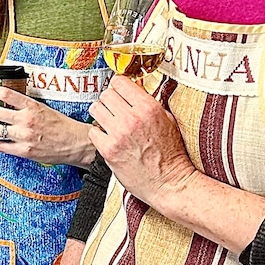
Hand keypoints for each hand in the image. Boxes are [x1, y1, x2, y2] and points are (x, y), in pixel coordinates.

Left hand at [0, 87, 93, 167]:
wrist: (74, 143)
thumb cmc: (60, 125)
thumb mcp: (43, 107)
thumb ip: (24, 105)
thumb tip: (4, 101)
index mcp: (31, 106)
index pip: (4, 94)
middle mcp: (26, 120)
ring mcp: (24, 136)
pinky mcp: (23, 151)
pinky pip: (0, 145)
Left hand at [88, 76, 196, 207]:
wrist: (169, 182)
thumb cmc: (171, 154)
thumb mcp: (168, 121)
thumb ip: (151, 104)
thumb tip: (137, 90)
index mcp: (148, 108)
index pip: (120, 82)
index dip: (119, 87)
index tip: (120, 93)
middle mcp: (132, 118)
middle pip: (106, 94)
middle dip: (110, 101)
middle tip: (114, 110)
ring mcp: (118, 134)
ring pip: (95, 109)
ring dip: (101, 115)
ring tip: (109, 123)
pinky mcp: (108, 150)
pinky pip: (92, 131)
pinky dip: (98, 134)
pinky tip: (108, 139)